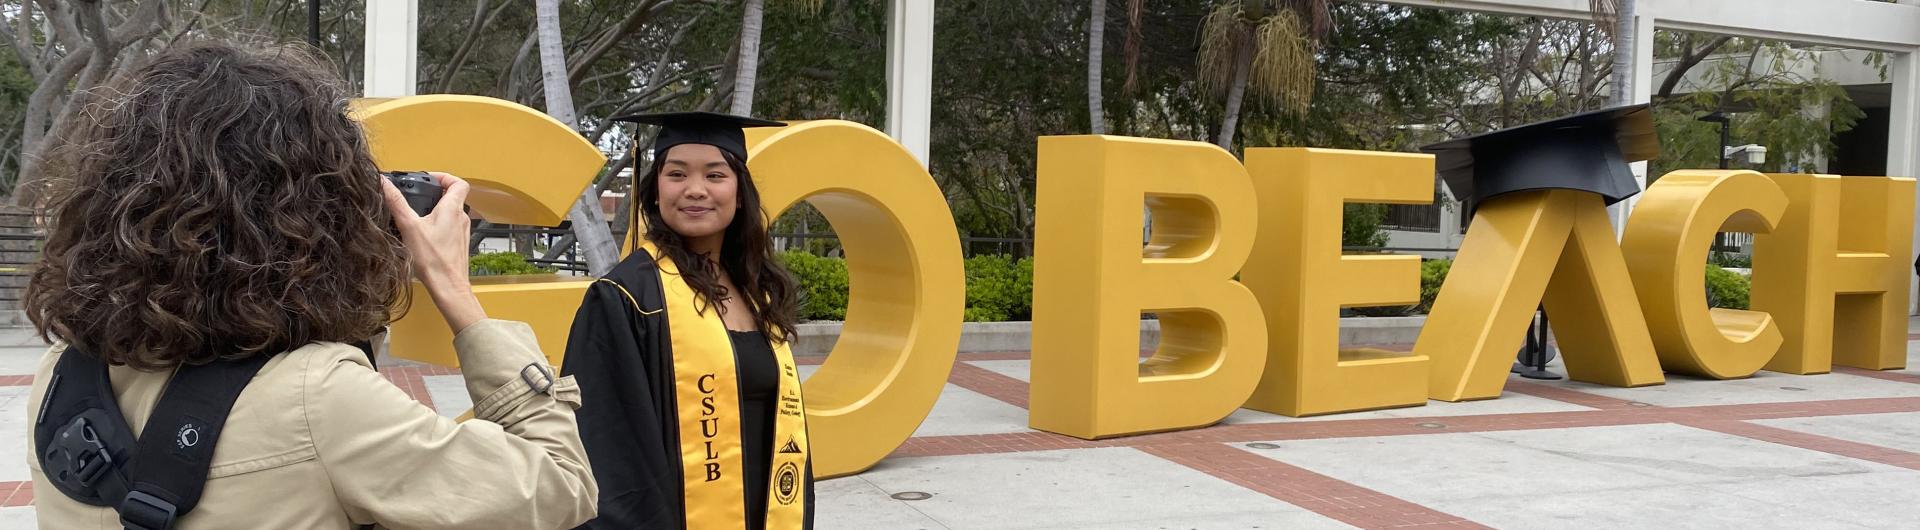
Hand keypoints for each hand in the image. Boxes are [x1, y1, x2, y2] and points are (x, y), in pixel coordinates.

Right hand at [381, 172, 485, 332]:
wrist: (448, 286)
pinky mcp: (459, 245)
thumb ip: (396, 203)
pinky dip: (438, 225)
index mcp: (453, 208)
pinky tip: (423, 235)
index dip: (444, 177)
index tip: (428, 179)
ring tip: (417, 215)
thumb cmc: (433, 259)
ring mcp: (462, 232)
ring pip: (451, 213)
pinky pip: (450, 228)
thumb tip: (384, 183)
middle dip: (435, 193)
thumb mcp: (409, 227)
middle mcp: (461, 218)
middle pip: (453, 197)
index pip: (458, 182)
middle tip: (418, 195)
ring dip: (436, 210)